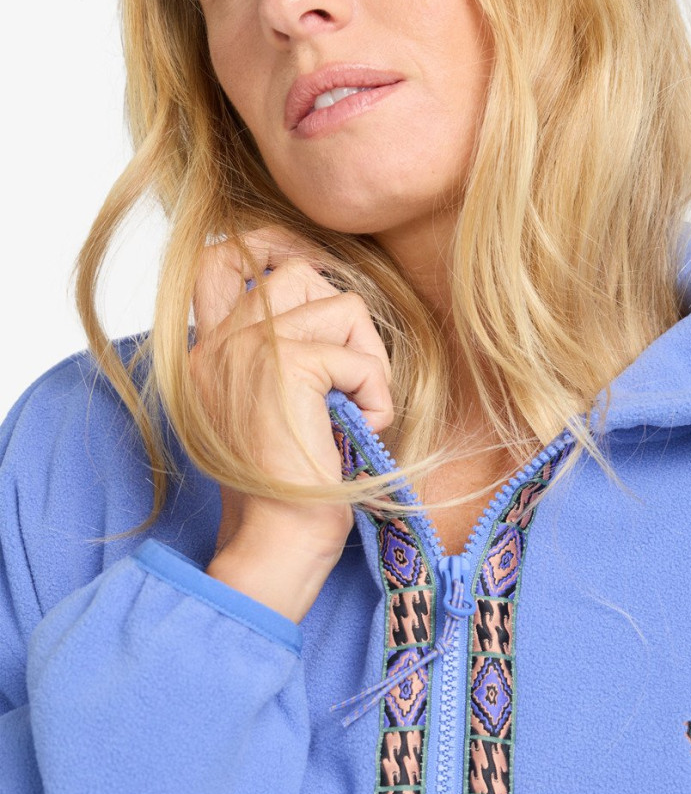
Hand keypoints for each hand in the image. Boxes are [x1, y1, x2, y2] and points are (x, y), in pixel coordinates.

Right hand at [188, 225, 393, 616]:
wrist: (278, 542)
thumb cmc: (291, 494)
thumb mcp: (276, 415)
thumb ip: (283, 362)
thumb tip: (335, 312)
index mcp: (211, 354)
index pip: (221, 260)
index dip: (273, 251)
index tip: (319, 287)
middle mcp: (220, 344)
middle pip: (298, 272)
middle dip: (347, 320)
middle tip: (356, 381)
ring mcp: (248, 350)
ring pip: (341, 305)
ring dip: (370, 361)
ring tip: (360, 411)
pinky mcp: (286, 366)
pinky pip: (360, 357)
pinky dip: (378, 396)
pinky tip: (362, 430)